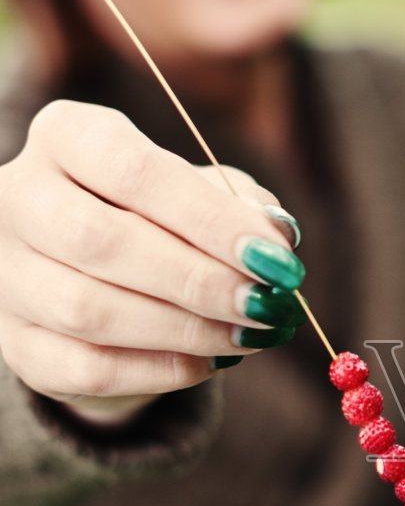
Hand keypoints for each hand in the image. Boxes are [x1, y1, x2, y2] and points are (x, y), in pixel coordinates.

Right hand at [0, 99, 304, 424]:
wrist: (103, 274)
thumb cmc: (163, 216)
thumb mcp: (203, 192)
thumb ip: (239, 204)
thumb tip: (276, 236)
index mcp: (66, 136)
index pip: (132, 168)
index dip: (208, 217)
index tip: (275, 256)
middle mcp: (18, 199)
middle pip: (100, 241)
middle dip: (198, 280)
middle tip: (268, 304)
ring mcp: (7, 275)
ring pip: (88, 310)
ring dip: (184, 329)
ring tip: (250, 334)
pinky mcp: (18, 343)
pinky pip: (86, 368)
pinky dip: (159, 369)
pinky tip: (210, 360)